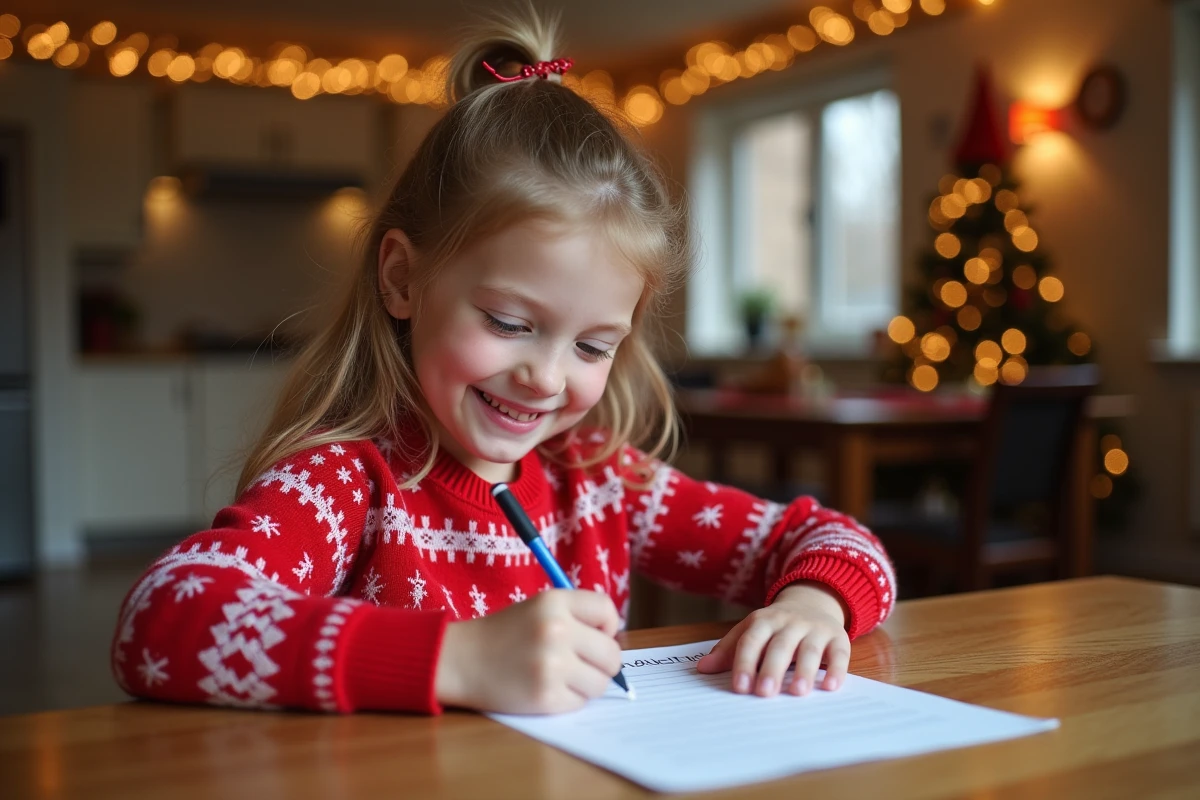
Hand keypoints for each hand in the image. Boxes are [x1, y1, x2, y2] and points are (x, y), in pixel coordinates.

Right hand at [434, 589, 622, 713]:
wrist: (462, 660)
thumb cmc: (505, 634)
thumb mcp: (539, 607)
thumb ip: (576, 616)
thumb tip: (614, 641)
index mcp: (555, 601)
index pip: (608, 611)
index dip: (608, 627)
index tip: (596, 636)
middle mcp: (557, 629)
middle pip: (612, 654)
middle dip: (603, 663)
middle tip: (583, 664)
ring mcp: (552, 665)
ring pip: (600, 683)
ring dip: (587, 684)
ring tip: (563, 677)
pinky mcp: (545, 696)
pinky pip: (580, 702)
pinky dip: (569, 700)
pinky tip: (548, 689)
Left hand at [696, 581, 850, 696]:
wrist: (813, 602)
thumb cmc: (775, 626)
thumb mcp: (751, 631)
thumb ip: (728, 650)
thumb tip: (702, 669)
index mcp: (763, 621)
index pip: (751, 641)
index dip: (744, 663)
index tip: (739, 687)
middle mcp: (790, 622)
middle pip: (780, 645)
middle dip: (771, 669)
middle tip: (764, 693)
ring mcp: (815, 629)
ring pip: (810, 649)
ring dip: (804, 671)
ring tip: (797, 692)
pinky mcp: (838, 638)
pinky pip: (839, 653)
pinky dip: (836, 670)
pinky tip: (830, 687)